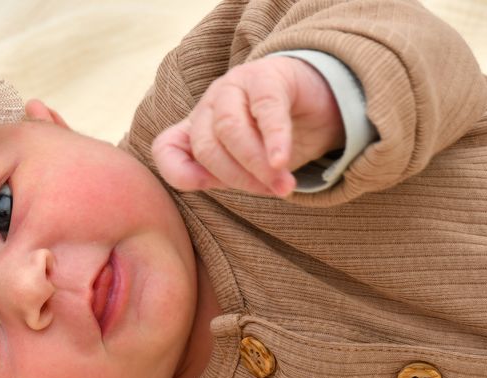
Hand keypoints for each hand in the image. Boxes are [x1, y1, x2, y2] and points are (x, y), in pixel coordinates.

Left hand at [152, 56, 344, 196]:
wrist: (320, 102)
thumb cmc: (275, 139)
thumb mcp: (244, 164)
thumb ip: (222, 175)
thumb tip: (206, 182)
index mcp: (197, 126)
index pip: (166, 149)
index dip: (181, 174)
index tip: (210, 187)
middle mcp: (211, 104)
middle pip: (206, 146)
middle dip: (238, 177)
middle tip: (272, 192)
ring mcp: (235, 85)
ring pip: (229, 128)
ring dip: (257, 163)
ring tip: (284, 184)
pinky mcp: (268, 76)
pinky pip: (266, 108)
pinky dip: (274, 139)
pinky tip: (282, 161)